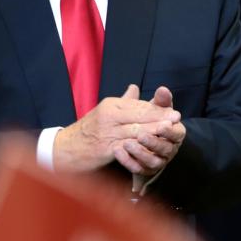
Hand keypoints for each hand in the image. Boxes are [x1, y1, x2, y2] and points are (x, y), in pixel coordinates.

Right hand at [53, 84, 180, 172]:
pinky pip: (126, 148)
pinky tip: (151, 152)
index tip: (173, 112)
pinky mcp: (104, 148)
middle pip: (138, 116)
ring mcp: (106, 132)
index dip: (157, 109)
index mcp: (110, 105)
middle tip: (176, 119)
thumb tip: (135, 88)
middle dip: (159, 118)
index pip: (138, 106)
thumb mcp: (104, 112)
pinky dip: (140, 149)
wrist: (65, 148)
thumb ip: (123, 102)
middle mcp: (108, 116)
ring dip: (153, 132)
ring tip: (168, 133)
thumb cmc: (87, 131)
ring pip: (135, 131)